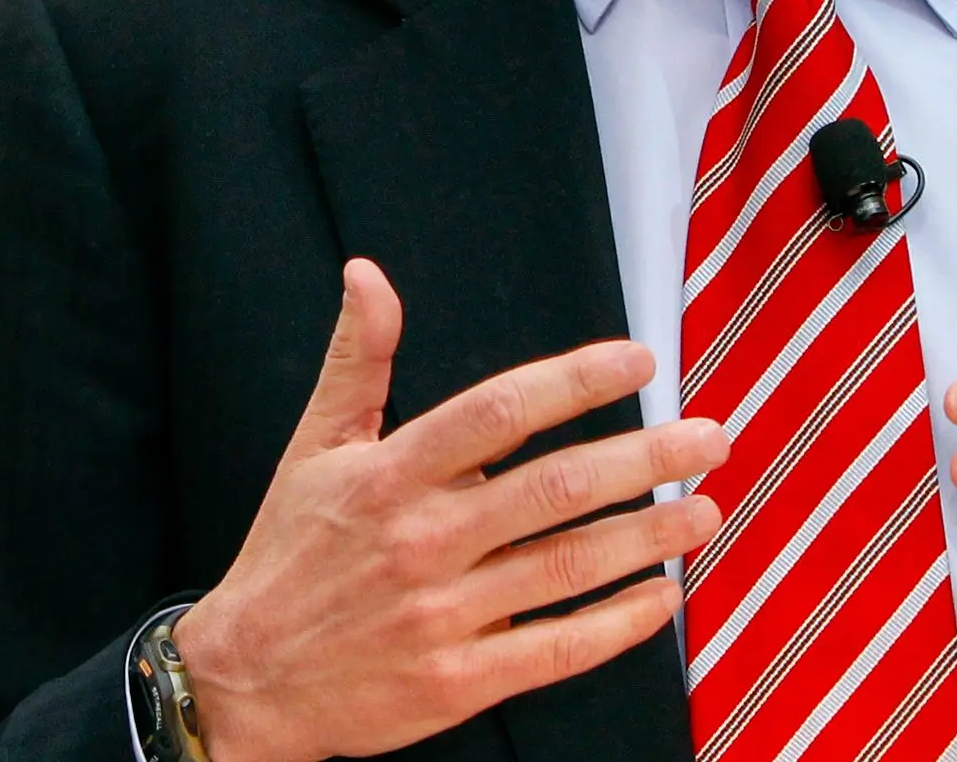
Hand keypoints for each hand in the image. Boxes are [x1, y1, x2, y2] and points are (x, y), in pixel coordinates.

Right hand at [175, 259, 728, 761]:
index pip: (496, 412)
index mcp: (388, 475)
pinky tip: (659, 598)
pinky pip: (557, 649)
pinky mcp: (459, 680)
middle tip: (708, 439)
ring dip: (650, 538)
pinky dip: (618, 624)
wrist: (248, 677)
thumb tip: (368, 276)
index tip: (636, 364)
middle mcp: (421, 540)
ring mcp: (443, 614)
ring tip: (705, 512)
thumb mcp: (312, 446)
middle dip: (644, 459)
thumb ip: (355, 360)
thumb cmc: (288, 556)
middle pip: (553, 488)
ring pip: (568, 566)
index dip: (574, 382)